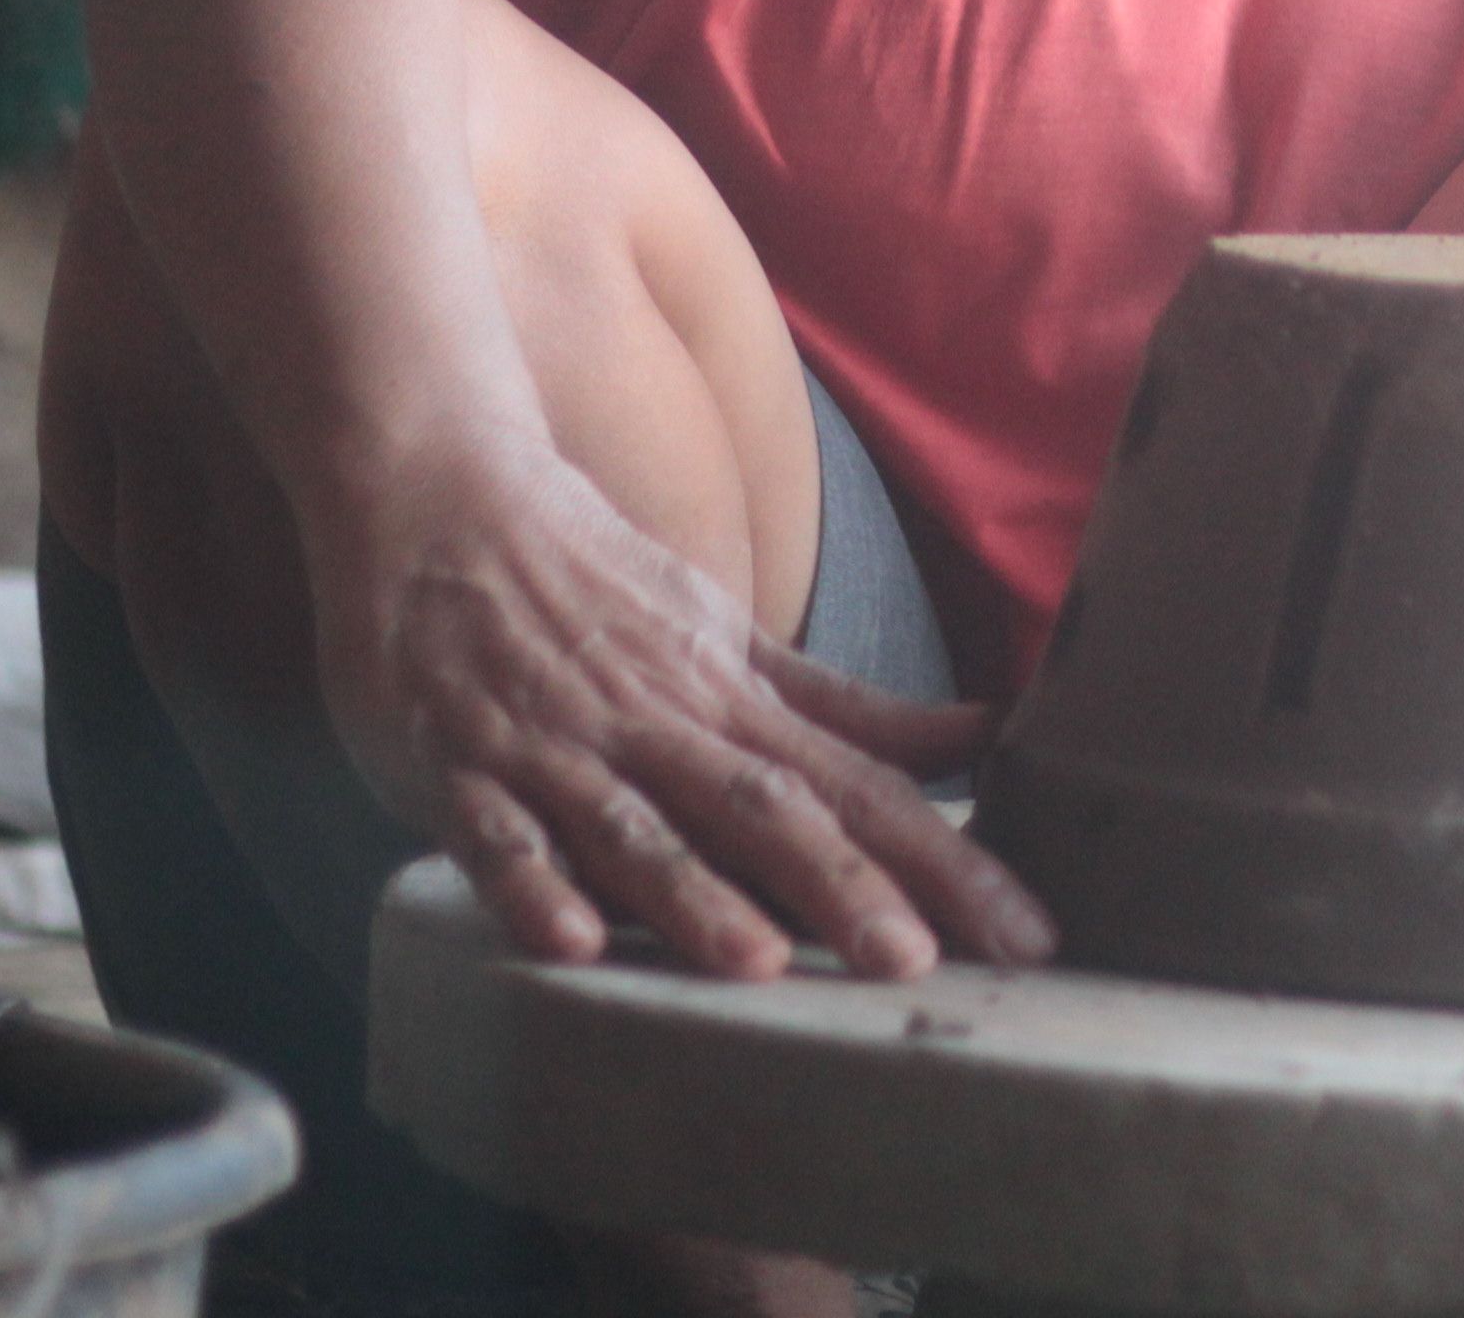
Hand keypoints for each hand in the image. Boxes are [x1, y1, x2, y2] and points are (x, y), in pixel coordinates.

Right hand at [312, 439, 1055, 983]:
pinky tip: (572, 942)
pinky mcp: (460, 767)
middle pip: (768, 811)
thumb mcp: (733, 641)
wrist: (438, 496)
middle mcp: (662, 723)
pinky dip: (535, 886)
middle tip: (920, 967)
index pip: (864, 789)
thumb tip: (987, 732)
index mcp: (735, 700)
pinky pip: (500, 835)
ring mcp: (560, 746)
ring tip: (763, 965)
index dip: (947, 861)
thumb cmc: (595, 586)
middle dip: (846, 887)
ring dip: (698, 896)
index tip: (1025, 933)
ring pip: (641, 828)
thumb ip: (848, 707)